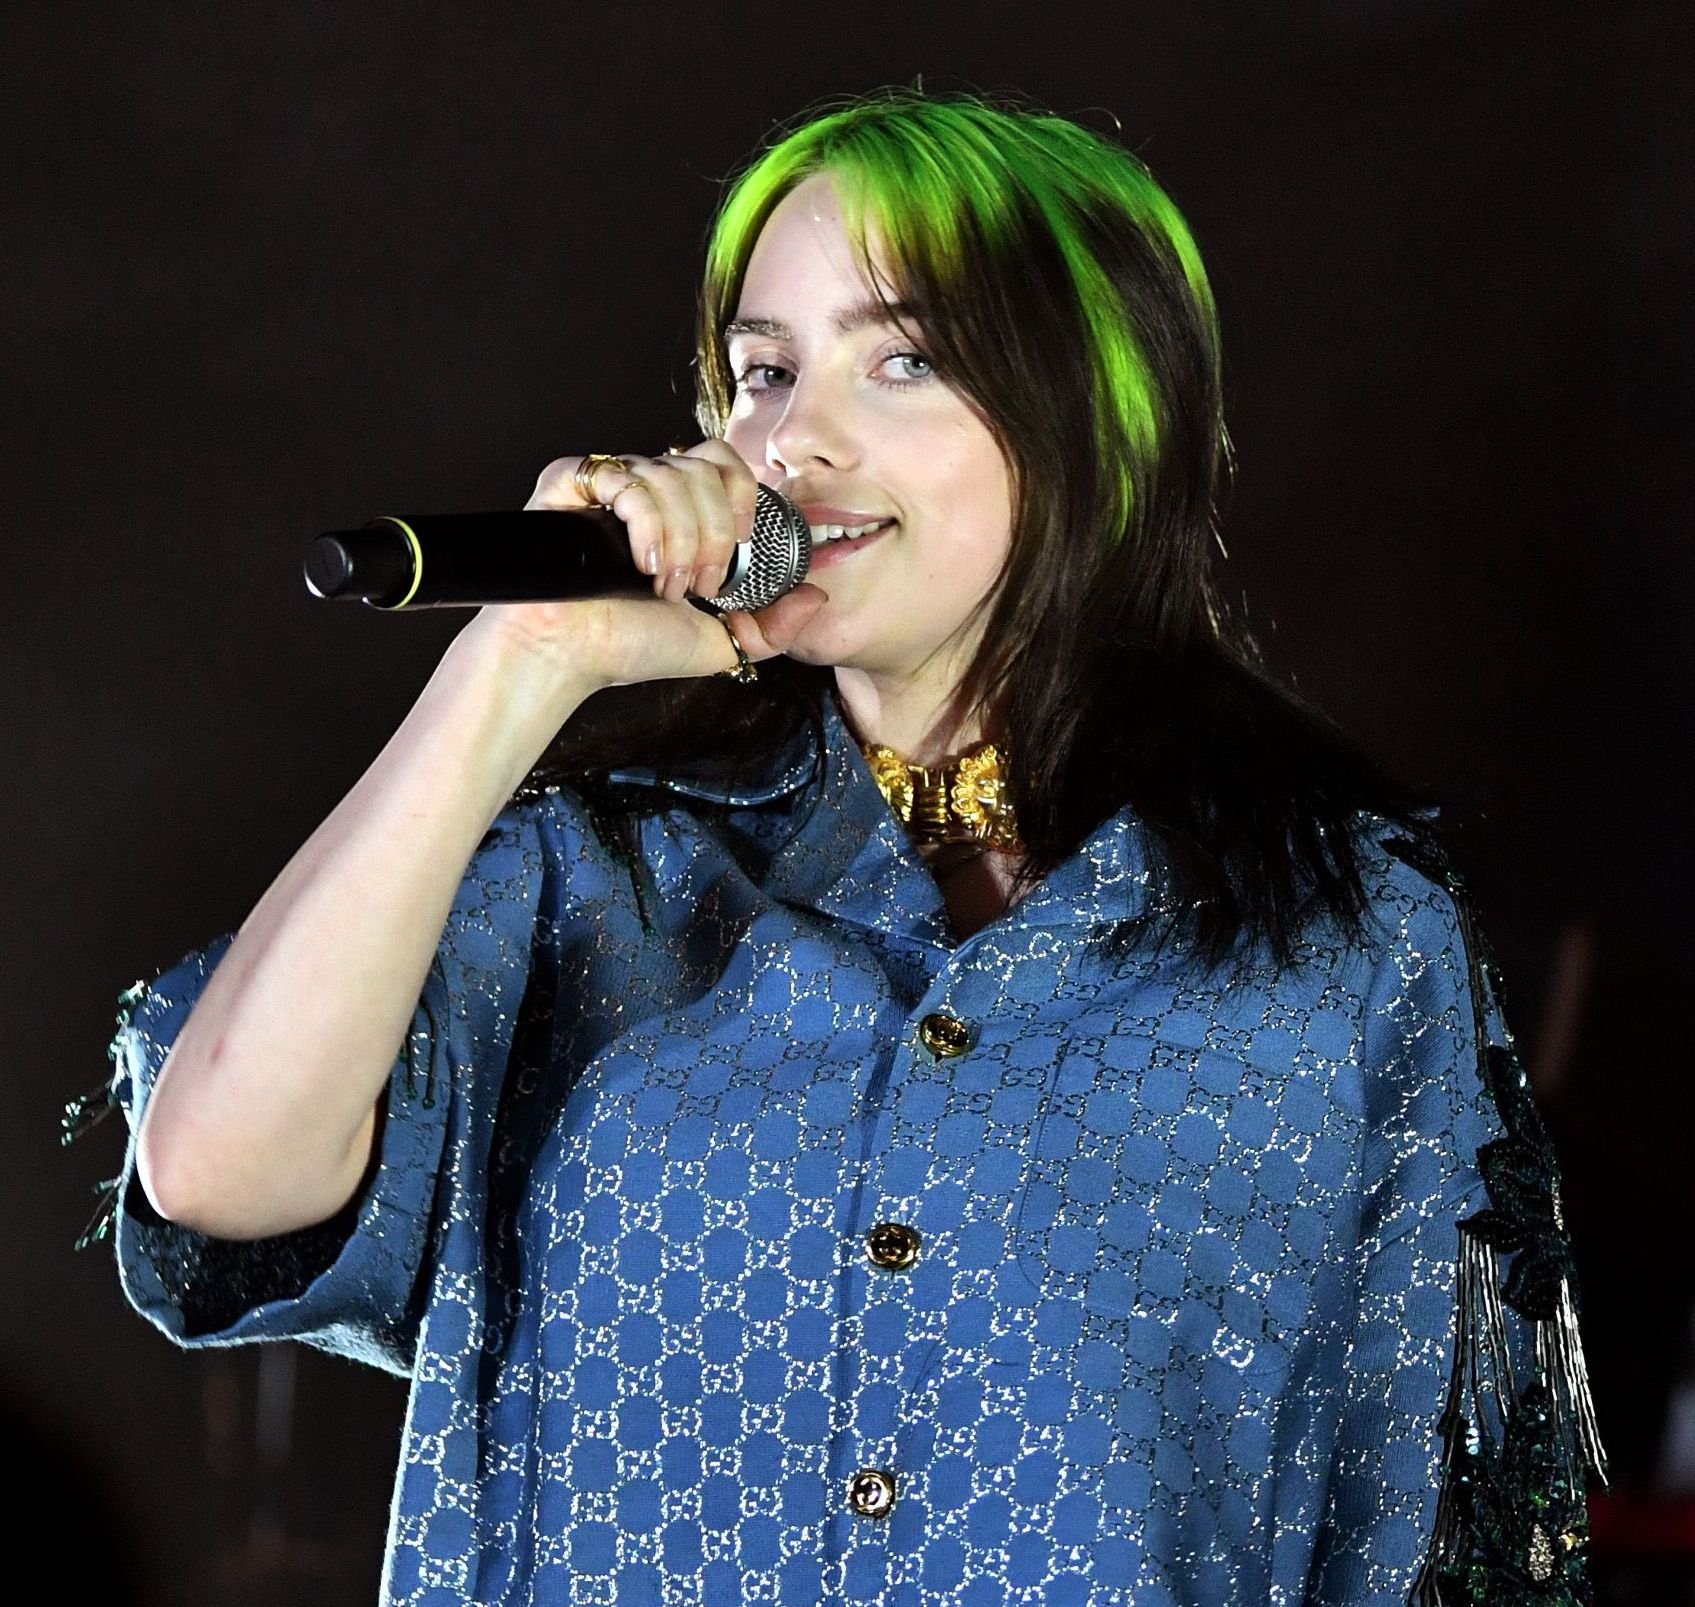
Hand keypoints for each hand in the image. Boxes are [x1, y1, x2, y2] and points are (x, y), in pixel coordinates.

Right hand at [456, 440, 827, 689]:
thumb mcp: (719, 641)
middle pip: (706, 466)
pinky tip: (639, 564)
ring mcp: (611, 482)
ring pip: (672, 474)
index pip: (724, 464)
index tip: (739, 552)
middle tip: (698, 583)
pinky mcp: (572, 480)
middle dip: (715, 532)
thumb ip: (774, 625)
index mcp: (681, 512)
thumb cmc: (629, 647)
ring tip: (661, 583)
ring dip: (681, 540)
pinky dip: (647, 526)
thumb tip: (816, 597)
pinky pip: (629, 477)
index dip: (741, 499)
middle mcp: (647, 489)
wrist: (570, 656)